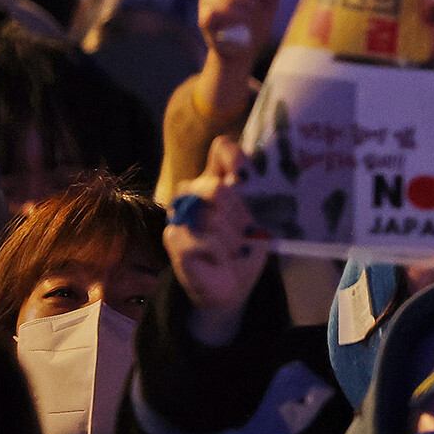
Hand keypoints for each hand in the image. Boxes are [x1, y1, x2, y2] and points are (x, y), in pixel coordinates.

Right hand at [164, 136, 267, 345]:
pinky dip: (218, 252)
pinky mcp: (173, 237)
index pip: (223, 150)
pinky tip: (221, 258)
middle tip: (247, 230)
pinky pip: (201, 240)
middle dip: (238, 214)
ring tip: (236, 248)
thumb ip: (254, 191)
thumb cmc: (246, 246)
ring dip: (232, 237)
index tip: (247, 179)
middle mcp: (196, 190)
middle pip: (216, 187)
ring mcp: (181, 213)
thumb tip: (247, 172)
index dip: (237, 160)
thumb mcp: (259, 217)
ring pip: (210, 217)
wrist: (234, 283)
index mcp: (219, 178)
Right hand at [199, 0, 277, 64]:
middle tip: (255, 9)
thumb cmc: (256, 25)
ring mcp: (206, 1)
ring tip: (249, 19)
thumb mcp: (270, 7)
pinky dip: (232, 18)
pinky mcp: (203, 18)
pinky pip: (215, 12)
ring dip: (243, 9)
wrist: (244, 51)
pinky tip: (239, 24)